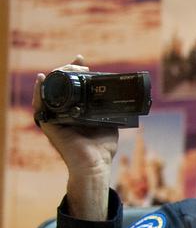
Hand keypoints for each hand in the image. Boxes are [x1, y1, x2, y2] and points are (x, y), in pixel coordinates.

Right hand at [34, 57, 118, 219]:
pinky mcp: (49, 126)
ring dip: (56, 77)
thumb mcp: (108, 124)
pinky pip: (40, 106)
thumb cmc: (100, 149)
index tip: (82, 60)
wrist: (95, 166)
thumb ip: (110, 112)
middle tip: (80, 63)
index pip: (71, 87)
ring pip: (49, 92)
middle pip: (59, 86)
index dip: (75, 72)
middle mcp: (61, 113)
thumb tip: (123, 100)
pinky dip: (40, 92)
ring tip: (67, 67)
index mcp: (74, 112)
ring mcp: (54, 119)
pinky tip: (42, 79)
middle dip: (67, 70)